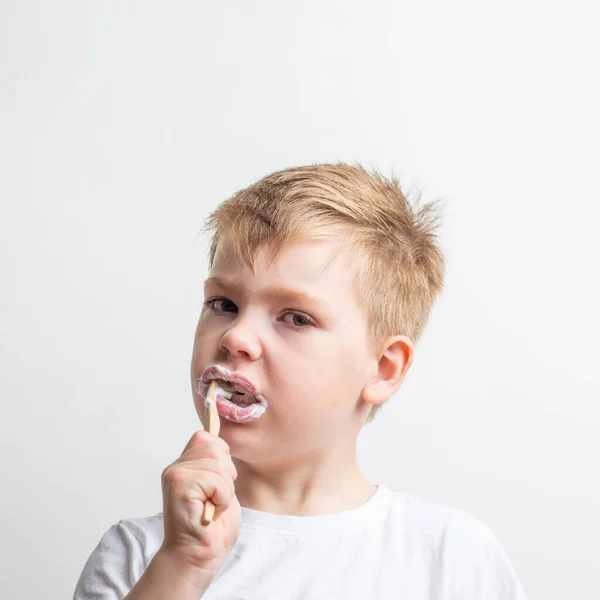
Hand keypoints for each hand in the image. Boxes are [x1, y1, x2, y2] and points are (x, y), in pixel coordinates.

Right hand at [159, 430, 240, 578]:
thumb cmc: (212, 528)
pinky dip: (222, 499)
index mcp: (184, 465)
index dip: (221, 458)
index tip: (217, 485)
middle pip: (215, 447)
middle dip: (226, 476)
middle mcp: (176, 467)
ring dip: (225, 490)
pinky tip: (210, 513)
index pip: (206, 437)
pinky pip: (217, 480)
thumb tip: (220, 438)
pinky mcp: (179, 486)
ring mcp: (175, 475)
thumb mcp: (220, 486)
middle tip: (215, 500)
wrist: (198, 558)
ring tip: (212, 507)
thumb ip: (217, 463)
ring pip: (218, 464)